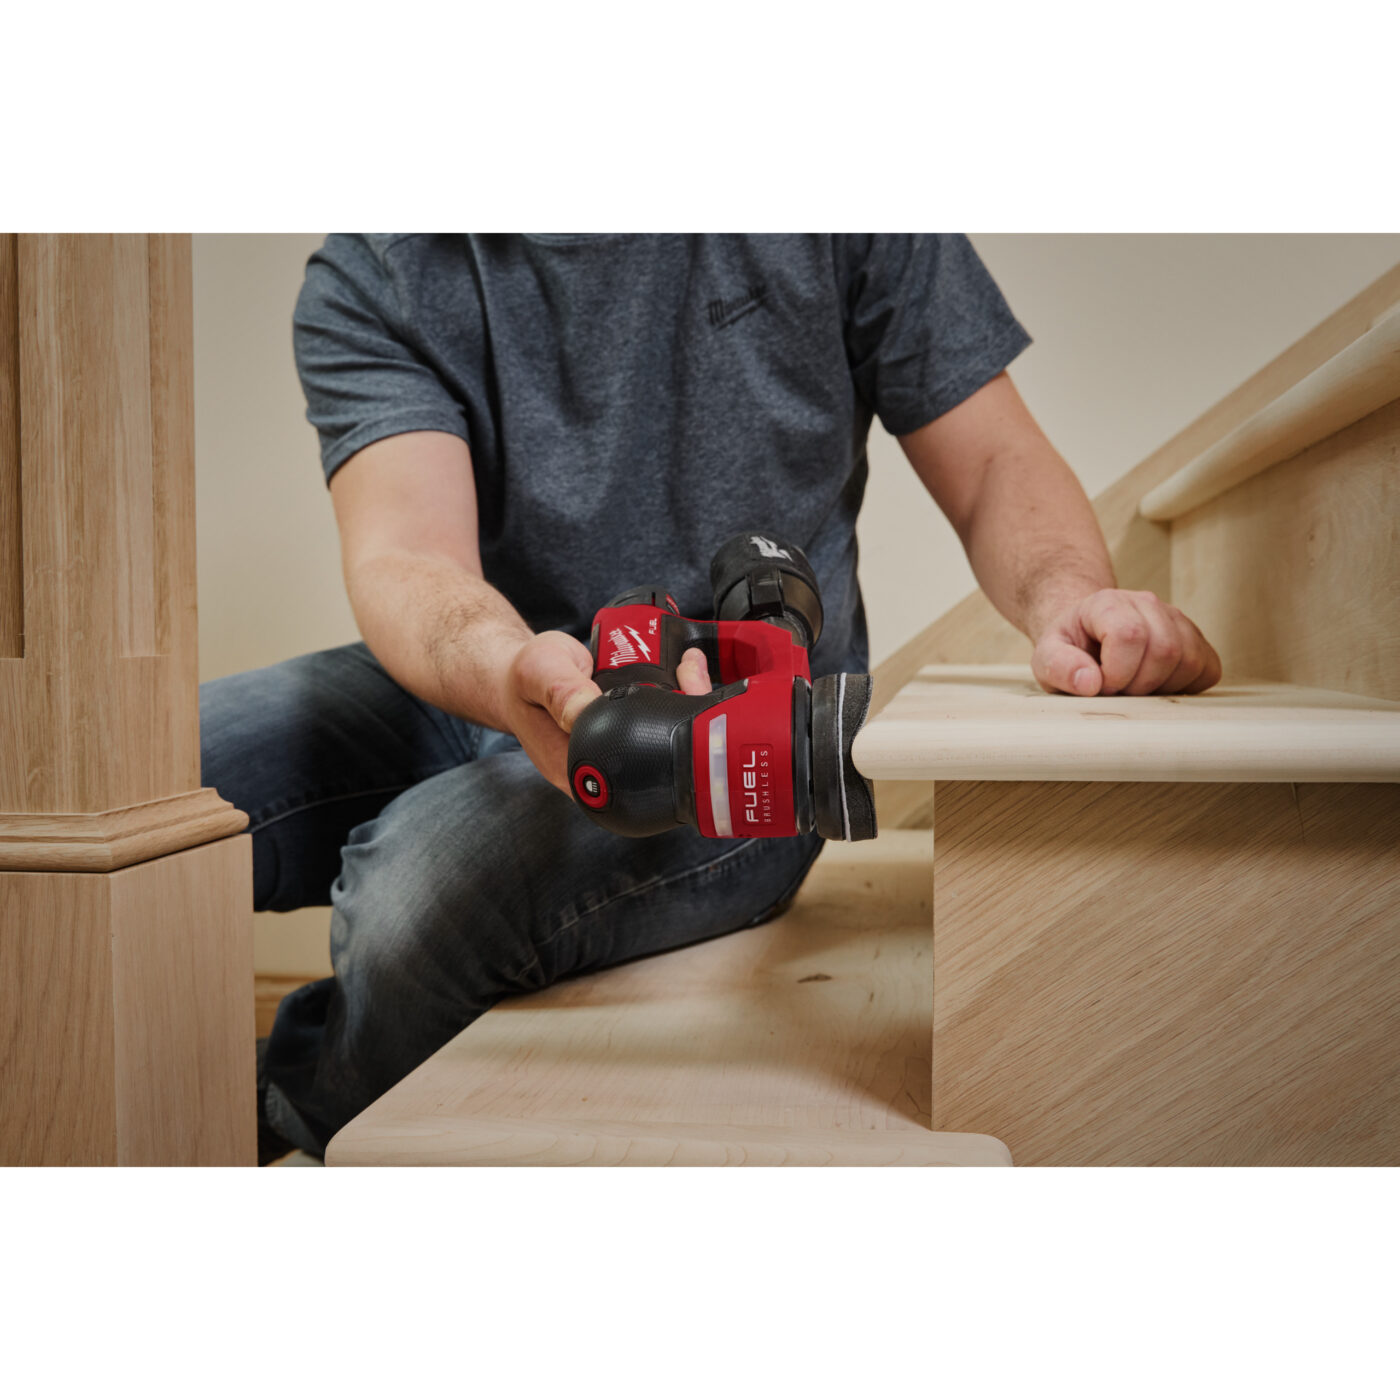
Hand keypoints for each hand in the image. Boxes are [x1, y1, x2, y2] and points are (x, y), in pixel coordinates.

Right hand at [502, 633, 712, 792]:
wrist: (519, 679)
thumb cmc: (522, 680)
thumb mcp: (537, 674)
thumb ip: (560, 691)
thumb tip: (588, 711)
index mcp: (577, 769)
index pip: (634, 770)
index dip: (663, 740)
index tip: (680, 695)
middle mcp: (602, 768)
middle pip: (659, 757)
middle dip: (685, 716)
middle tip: (690, 674)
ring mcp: (617, 752)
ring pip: (665, 739)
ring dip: (686, 704)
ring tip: (690, 669)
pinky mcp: (626, 733)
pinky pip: (658, 722)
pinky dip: (677, 697)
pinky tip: (683, 671)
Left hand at [1031, 589, 1221, 696]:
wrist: (1088, 639)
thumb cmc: (1070, 650)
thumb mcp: (1046, 658)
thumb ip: (1058, 667)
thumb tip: (1090, 682)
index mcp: (1107, 603)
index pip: (1130, 635)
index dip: (1116, 673)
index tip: (1100, 685)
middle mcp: (1147, 604)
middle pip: (1165, 650)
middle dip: (1139, 685)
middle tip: (1117, 690)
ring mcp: (1176, 620)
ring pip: (1190, 661)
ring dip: (1162, 689)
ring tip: (1134, 687)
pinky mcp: (1196, 641)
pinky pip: (1208, 670)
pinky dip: (1186, 688)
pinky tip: (1158, 686)